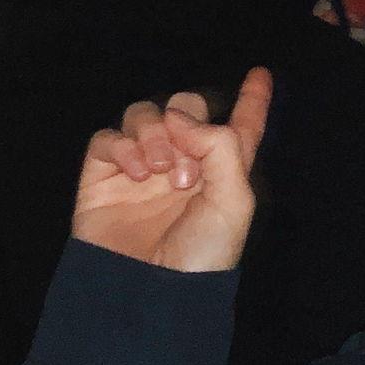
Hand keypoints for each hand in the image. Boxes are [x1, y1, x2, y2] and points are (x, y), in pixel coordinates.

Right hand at [73, 68, 271, 273]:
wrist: (149, 291)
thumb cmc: (201, 255)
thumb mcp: (234, 202)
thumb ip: (221, 146)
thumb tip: (181, 117)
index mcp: (223, 169)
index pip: (242, 124)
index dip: (253, 99)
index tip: (261, 73)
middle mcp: (183, 162)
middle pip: (185, 107)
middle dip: (188, 119)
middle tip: (187, 164)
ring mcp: (141, 169)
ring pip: (145, 115)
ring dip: (155, 133)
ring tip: (160, 171)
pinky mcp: (103, 179)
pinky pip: (107, 139)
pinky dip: (123, 146)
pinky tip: (137, 173)